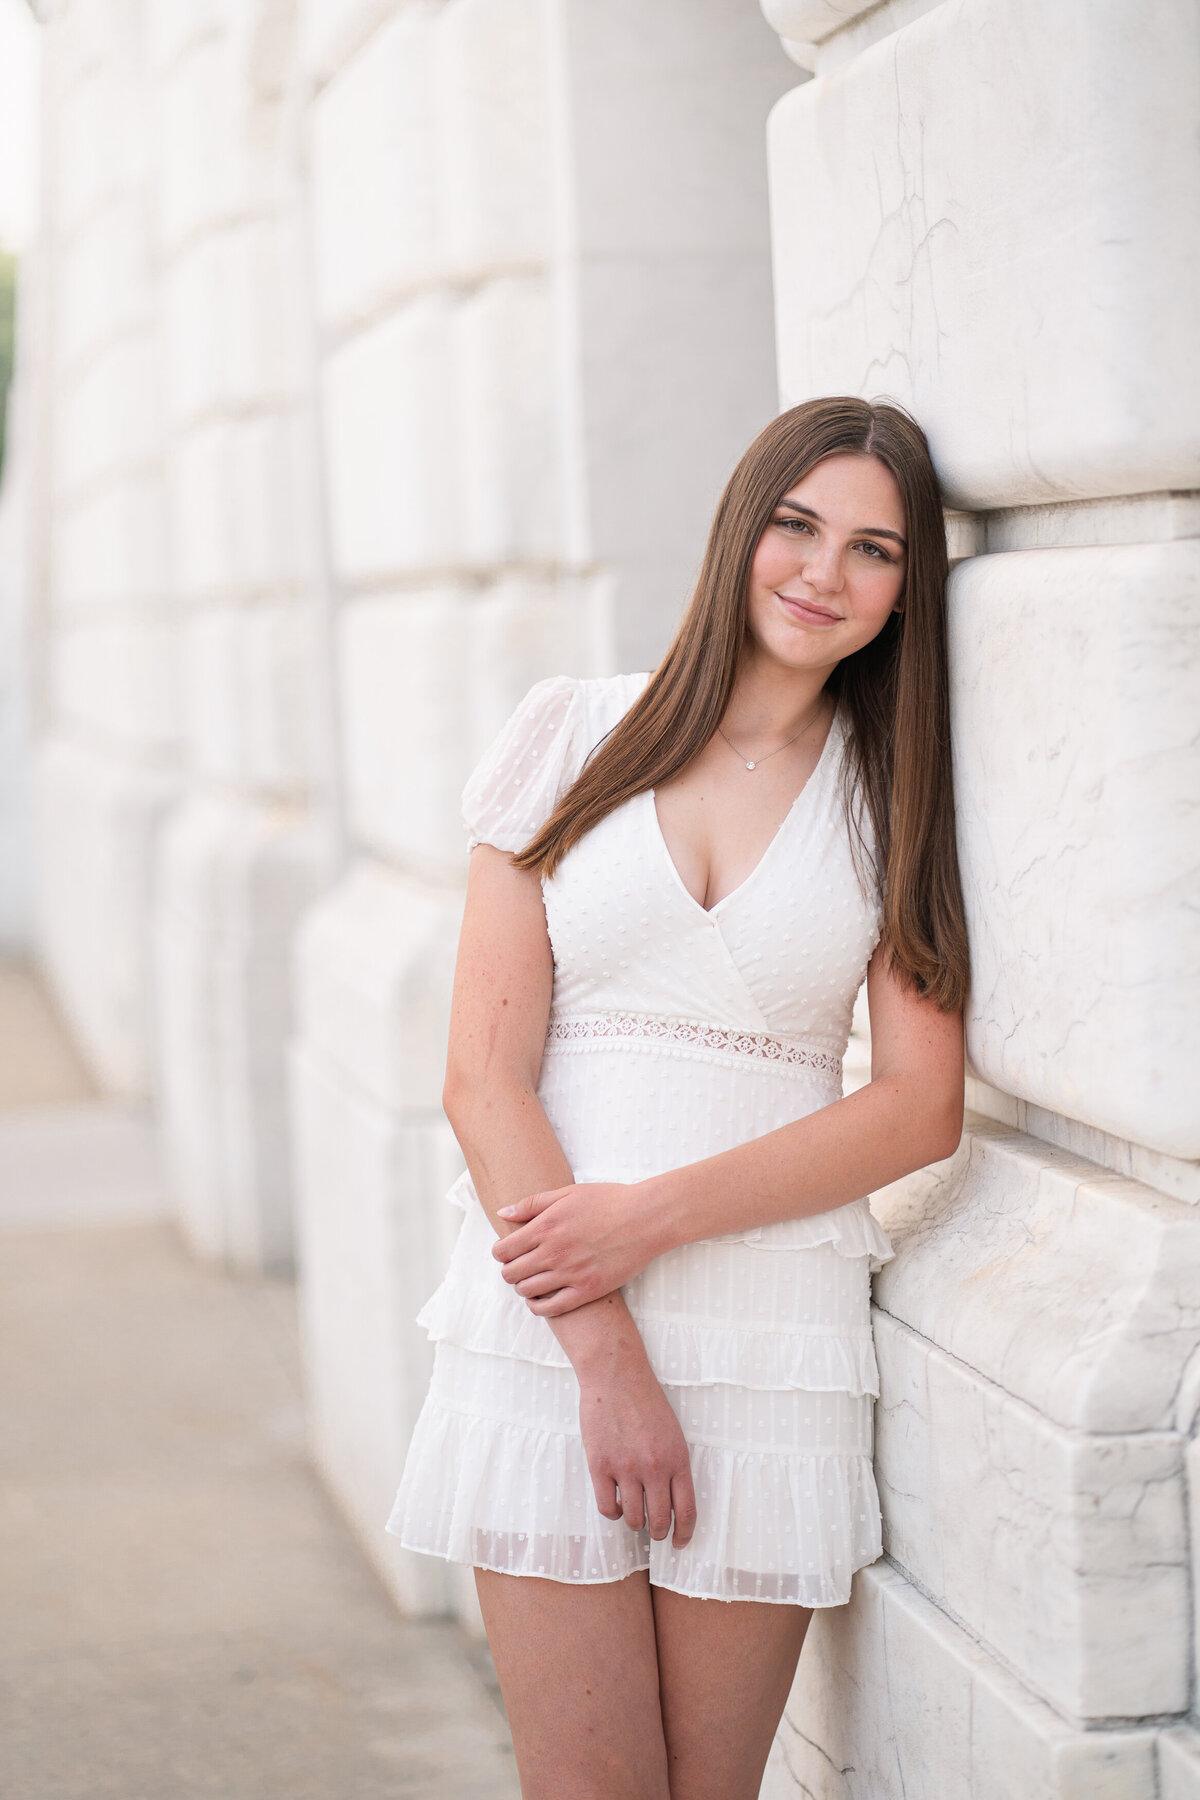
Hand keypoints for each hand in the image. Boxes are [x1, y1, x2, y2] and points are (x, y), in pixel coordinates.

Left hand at [492, 1182, 660, 1313]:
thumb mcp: (568, 1192)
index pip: (504, 1251)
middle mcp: (553, 1252)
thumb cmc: (609, 1201)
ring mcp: (570, 1274)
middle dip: (510, 1271)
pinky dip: (539, 1307)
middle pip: (511, 1274)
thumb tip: (502, 1212)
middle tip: (519, 1267)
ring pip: (527, 1292)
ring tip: (531, 1281)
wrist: (645, 1219)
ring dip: (523, 1288)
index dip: (500, 1253)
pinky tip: (541, 1300)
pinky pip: (551, 1308)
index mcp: (545, 1227)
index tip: (507, 1252)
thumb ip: (532, 1203)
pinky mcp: (587, 1290)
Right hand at [578, 1352, 696, 1548]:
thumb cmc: (645, 1401)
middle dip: (659, 1533)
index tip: (680, 1542)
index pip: (685, 1510)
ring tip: (634, 1516)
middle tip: (656, 1532)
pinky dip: (614, 1512)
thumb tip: (671, 1502)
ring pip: (633, 1518)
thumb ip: (673, 1466)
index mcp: (677, 1458)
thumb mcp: (672, 1433)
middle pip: (659, 1520)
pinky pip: (607, 1507)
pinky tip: (616, 1504)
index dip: (684, 1533)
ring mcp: (626, 1468)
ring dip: (635, 1524)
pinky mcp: (600, 1466)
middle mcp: (654, 1467)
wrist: (616, 1376)